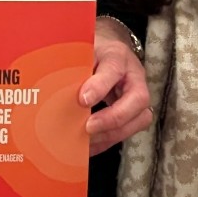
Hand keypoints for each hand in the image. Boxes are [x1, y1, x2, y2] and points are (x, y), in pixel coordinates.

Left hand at [82, 20, 151, 154]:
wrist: (108, 48)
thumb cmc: (92, 50)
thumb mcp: (82, 50)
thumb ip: (75, 66)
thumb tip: (57, 87)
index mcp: (118, 56)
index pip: (113, 69)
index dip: (99, 87)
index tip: (82, 100)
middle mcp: (134, 76)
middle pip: (138, 100)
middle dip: (113, 118)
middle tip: (88, 127)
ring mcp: (137, 95)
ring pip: (140, 119)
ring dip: (113, 133)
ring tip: (88, 142)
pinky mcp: (133, 112)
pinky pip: (128, 130)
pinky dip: (108, 141)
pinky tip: (89, 148)